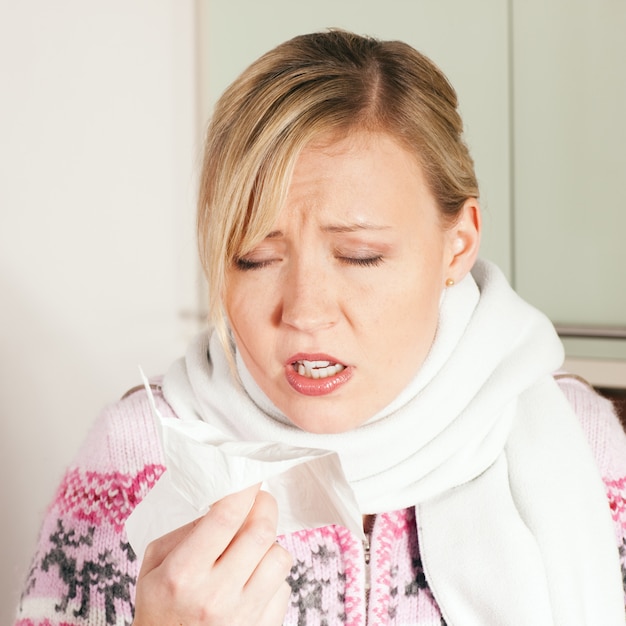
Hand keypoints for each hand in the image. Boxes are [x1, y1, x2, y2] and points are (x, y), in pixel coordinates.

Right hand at [132, 484, 292, 624]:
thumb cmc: (160, 608)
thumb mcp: (155, 565)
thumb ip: (186, 530)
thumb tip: (224, 501)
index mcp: (183, 574)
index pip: (225, 517)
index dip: (244, 489)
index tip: (250, 474)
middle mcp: (215, 596)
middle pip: (261, 532)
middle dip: (265, 506)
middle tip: (259, 500)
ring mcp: (243, 615)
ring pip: (280, 556)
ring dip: (269, 544)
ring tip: (252, 549)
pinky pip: (284, 586)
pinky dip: (272, 577)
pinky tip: (252, 582)